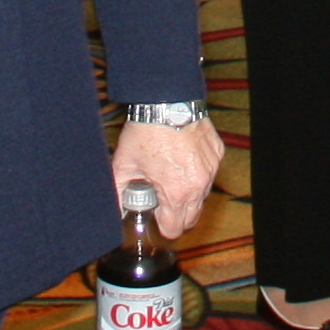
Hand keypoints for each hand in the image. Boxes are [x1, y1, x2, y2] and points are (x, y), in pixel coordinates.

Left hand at [115, 116, 222, 233]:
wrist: (167, 100)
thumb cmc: (146, 132)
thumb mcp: (124, 165)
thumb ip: (117, 192)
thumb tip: (112, 211)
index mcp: (176, 193)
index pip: (174, 229)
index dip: (161, 225)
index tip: (154, 213)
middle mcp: (198, 185)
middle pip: (191, 218)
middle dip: (176, 213)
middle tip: (160, 195)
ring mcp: (210, 169)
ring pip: (201, 196)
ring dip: (188, 193)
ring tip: (169, 173)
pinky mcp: (216, 153)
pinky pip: (209, 173)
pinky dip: (197, 172)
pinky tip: (181, 157)